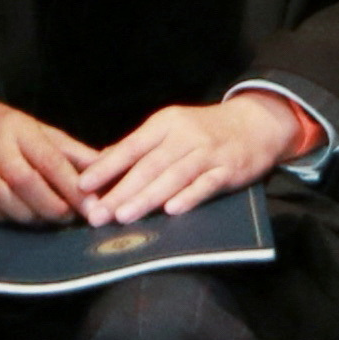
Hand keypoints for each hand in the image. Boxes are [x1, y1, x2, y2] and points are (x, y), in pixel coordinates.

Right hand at [0, 88, 94, 224]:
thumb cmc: (2, 127)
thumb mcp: (37, 129)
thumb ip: (70, 151)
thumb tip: (108, 167)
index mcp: (19, 129)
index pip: (49, 160)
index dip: (72, 187)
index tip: (92, 207)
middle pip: (25, 182)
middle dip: (51, 205)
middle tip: (69, 217)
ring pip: (2, 198)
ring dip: (28, 215)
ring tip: (46, 220)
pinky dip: (1, 218)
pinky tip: (17, 218)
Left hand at [76, 90, 318, 223]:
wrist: (255, 124)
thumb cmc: (204, 131)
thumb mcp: (170, 129)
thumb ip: (138, 147)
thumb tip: (99, 164)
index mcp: (165, 123)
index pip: (131, 146)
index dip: (106, 166)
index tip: (83, 185)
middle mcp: (185, 135)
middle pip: (149, 165)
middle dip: (121, 191)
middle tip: (98, 213)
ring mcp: (208, 152)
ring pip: (174, 176)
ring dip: (148, 197)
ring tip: (124, 216)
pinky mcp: (229, 169)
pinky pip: (206, 184)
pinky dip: (190, 196)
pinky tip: (172, 210)